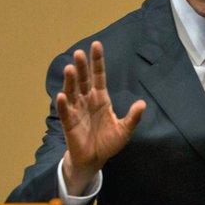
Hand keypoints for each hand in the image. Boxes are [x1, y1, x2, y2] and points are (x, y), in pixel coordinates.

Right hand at [58, 41, 144, 193]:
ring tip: (70, 68)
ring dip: (71, 81)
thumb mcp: (125, 129)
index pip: (99, 76)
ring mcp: (77, 110)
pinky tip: (62, 95)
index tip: (96, 45)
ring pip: (73, 92)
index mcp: (101, 98)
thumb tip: (142, 103)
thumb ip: (133, 117)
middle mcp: (87, 101)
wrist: (95, 158)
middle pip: (84, 80)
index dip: (97, 62)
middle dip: (82, 67)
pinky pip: (66, 112)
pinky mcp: (69, 123)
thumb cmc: (109, 142)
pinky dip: (64, 104)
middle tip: (79, 53)